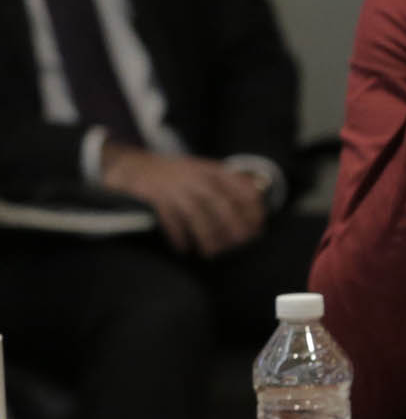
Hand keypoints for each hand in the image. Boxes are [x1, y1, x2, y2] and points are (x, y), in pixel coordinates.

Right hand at [98, 144, 265, 256]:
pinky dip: (178, 236)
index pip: (243, 189)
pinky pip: (171, 220)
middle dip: (234, 229)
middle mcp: (196, 176)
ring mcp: (175, 186)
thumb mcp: (205, 171)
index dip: (254, 212)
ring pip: (197, 215)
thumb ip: (228, 184)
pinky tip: (183, 248)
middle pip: (222, 205)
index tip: (257, 229)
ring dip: (207, 237)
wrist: (134, 165)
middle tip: (238, 246)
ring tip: (211, 253)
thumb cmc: (175, 174)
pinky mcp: (156, 196)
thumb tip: (255, 208)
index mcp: (213, 170)